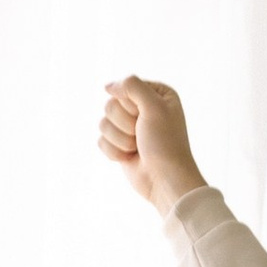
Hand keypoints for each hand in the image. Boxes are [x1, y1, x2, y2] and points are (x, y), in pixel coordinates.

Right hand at [98, 76, 207, 212]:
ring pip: (103, 123)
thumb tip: (107, 86)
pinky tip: (130, 157)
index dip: (131, 105)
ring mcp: (129, 127)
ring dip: (120, 139)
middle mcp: (141, 108)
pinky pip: (101, 141)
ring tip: (138, 147)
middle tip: (142, 134)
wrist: (164, 180)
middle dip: (125, 124)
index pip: (124, 87)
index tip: (146, 117)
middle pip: (110, 105)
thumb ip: (131, 86)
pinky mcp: (119, 145)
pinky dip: (114, 151)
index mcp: (155, 94)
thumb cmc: (165, 143)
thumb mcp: (154, 106)